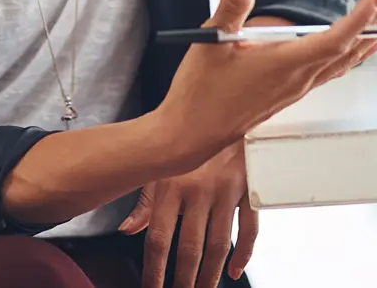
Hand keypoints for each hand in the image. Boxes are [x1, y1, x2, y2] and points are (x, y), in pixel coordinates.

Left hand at [119, 141, 253, 287]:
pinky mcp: (248, 188)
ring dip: (210, 274)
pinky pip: (249, 227)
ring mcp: (226, 191)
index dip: (155, 271)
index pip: (159, 239)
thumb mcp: (160, 163)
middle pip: (190, 248)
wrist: (223, 106)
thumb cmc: (186, 136)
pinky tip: (234, 270)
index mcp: (171, 185)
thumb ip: (145, 200)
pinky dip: (244, 253)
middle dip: (184, 280)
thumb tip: (127, 229)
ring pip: (218, 244)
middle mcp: (198, 190)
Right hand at [154, 0, 376, 168]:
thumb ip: (229, 11)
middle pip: (351, 46)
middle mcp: (299, 78)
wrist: (191, 135)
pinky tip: (359, 49)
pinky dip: (353, 54)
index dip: (361, 17)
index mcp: (284, 64)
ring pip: (346, 60)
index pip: (334, 39)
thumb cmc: (200, 92)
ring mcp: (297, 88)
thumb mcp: (210, 44)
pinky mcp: (290, 92)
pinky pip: (333, 70)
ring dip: (373, 36)